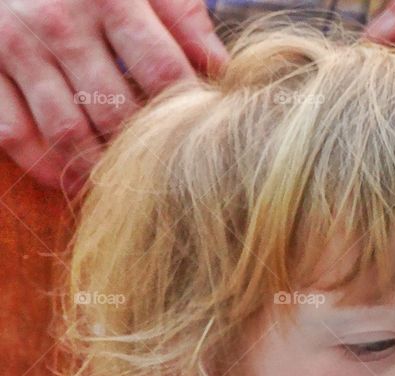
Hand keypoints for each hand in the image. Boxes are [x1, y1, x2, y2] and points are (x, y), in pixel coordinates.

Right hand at [0, 0, 227, 194]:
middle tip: (167, 173)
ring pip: (67, 130)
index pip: (163, 71)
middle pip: (115, 109)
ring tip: (126, 185)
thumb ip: (183, 17)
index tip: (202, 137)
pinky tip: (73, 179)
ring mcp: (18, 46)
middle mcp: (60, 21)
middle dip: (144, 148)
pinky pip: (15, 133)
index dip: (186, 112)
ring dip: (99, 167)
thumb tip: (221, 70)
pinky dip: (44, 165)